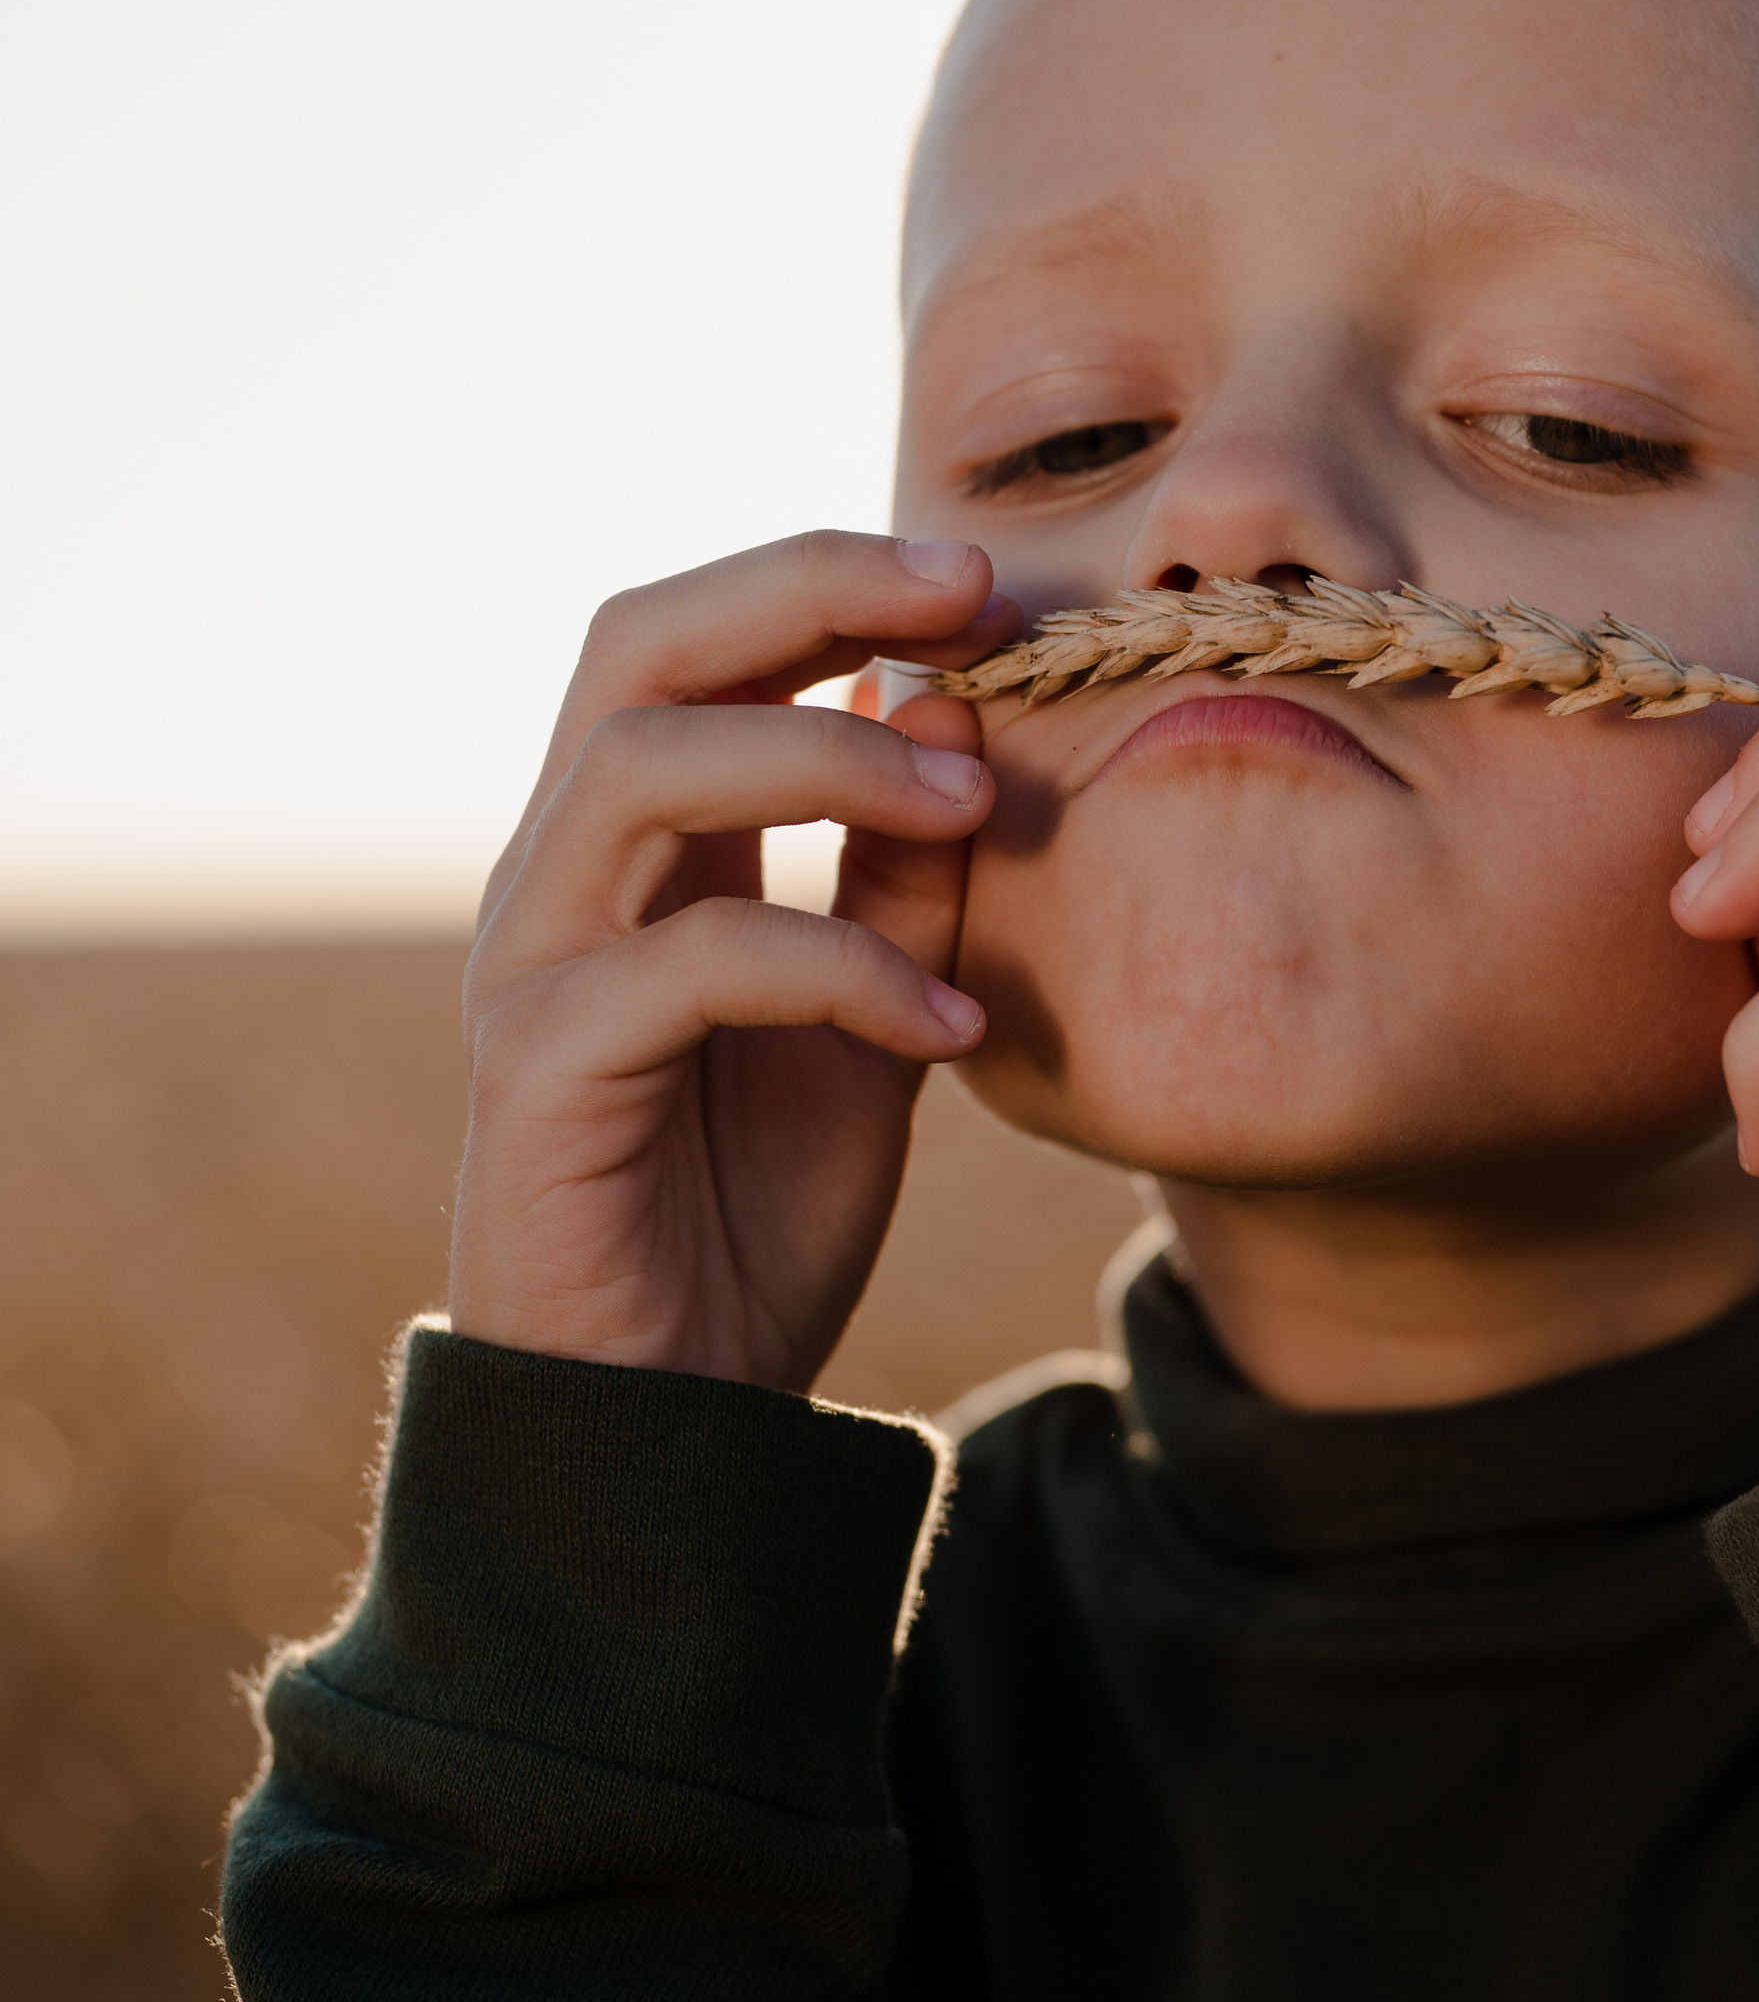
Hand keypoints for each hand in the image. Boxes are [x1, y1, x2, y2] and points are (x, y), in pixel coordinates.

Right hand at [448, 530, 1019, 1389]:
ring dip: (832, 761)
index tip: (979, 583)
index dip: (822, 583)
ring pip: (646, 770)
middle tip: (967, 598)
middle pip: (636, 648)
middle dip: (806, 590)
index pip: (690, 645)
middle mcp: (558, 880)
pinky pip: (694, 964)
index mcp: (630, 853)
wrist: (673, 1419)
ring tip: (980, 803)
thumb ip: (909, 884)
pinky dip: (842, 969)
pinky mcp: (545, 1072)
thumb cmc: (755, 1219)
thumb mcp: (877, 1028)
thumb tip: (958, 709)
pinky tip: (951, 1031)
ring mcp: (535, 968)